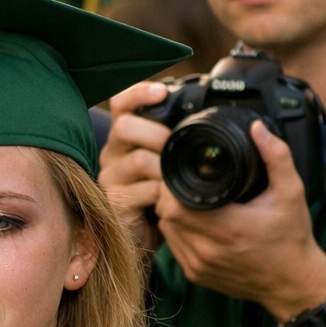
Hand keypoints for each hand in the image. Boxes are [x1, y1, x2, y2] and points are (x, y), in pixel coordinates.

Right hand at [98, 80, 170, 249]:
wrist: (147, 234)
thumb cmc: (161, 193)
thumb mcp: (167, 161)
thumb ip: (175, 139)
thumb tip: (214, 118)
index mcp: (125, 137)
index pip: (121, 103)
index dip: (139, 93)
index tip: (163, 92)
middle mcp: (112, 153)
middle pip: (124, 126)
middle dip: (157, 133)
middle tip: (176, 146)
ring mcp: (111, 178)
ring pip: (138, 159)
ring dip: (166, 167)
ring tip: (178, 177)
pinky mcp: (116, 202)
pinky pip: (143, 191)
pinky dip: (163, 193)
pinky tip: (171, 198)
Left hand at [155, 121, 325, 316]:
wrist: (294, 284)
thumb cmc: (292, 238)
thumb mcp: (291, 193)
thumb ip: (276, 157)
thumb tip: (256, 129)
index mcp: (228, 228)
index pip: (176, 204)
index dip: (172, 186)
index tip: (182, 172)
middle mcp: (208, 250)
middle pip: (166, 215)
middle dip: (169, 195)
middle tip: (182, 181)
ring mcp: (198, 265)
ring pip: (166, 231)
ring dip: (170, 213)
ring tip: (185, 197)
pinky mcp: (195, 275)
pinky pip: (173, 247)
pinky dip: (176, 231)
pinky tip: (189, 220)